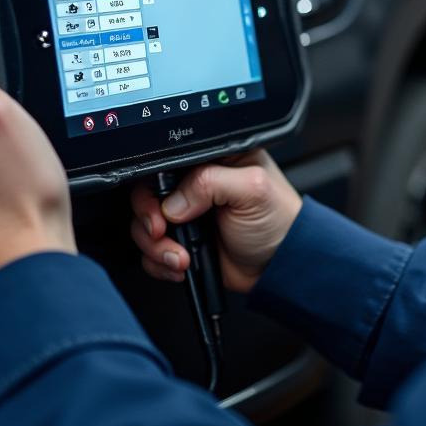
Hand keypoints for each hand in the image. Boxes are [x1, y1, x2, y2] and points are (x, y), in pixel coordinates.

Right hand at [130, 151, 301, 292]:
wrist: (282, 265)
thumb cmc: (279, 220)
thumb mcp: (252, 189)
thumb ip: (211, 182)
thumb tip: (172, 201)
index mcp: (212, 159)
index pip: (167, 161)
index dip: (155, 184)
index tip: (161, 208)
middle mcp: (194, 184)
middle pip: (148, 193)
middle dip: (148, 218)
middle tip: (161, 232)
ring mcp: (186, 215)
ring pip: (144, 225)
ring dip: (156, 246)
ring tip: (181, 257)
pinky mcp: (182, 242)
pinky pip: (151, 252)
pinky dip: (159, 262)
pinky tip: (181, 266)